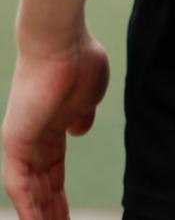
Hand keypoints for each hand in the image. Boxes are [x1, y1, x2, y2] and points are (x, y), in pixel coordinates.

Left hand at [2, 37, 109, 219]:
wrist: (62, 43)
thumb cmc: (80, 62)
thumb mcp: (89, 97)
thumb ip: (82, 116)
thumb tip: (79, 130)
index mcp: (52, 129)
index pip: (53, 172)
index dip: (59, 195)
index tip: (69, 216)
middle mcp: (32, 140)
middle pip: (41, 185)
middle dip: (50, 210)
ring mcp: (21, 142)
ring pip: (29, 189)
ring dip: (40, 212)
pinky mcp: (14, 142)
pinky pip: (19, 183)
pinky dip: (28, 205)